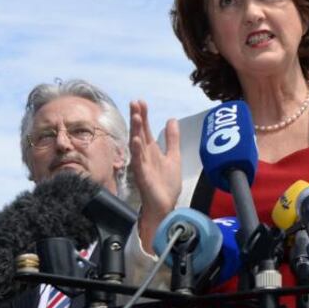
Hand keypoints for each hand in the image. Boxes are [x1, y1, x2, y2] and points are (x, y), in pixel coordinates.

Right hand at [129, 100, 181, 252]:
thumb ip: (172, 139)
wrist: (165, 206)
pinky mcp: (142, 176)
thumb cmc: (166, 184)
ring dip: (136, 130)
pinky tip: (136, 140)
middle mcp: (144, 155)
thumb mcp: (173, 157)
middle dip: (137, 118)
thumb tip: (172, 119)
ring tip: (137, 116)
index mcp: (151, 150)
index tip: (141, 101)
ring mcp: (142, 165)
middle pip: (139, 133)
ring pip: (137, 145)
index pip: (145, 129)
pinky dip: (137, 151)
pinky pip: (138, 161)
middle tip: (135, 102)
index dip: (144, 116)